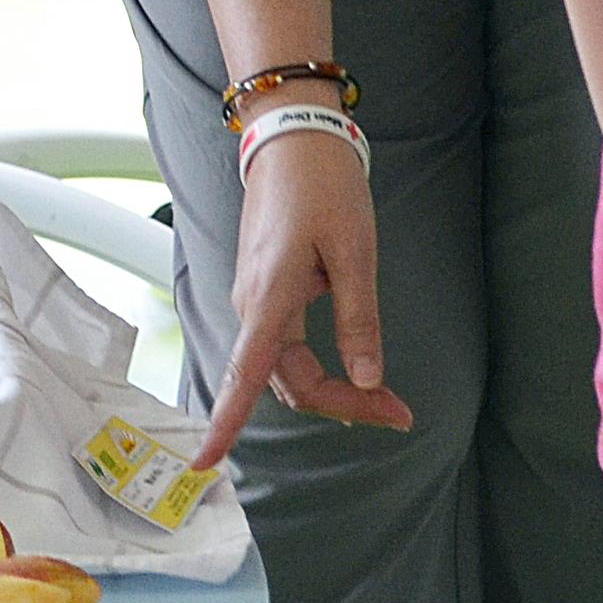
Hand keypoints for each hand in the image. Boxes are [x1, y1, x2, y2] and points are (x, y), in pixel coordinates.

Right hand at [189, 120, 404, 467]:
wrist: (293, 137)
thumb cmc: (325, 186)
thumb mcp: (355, 251)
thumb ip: (359, 318)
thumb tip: (367, 378)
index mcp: (271, 296)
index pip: (244, 375)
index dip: (224, 423)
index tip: (202, 466)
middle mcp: (253, 304)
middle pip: (287, 382)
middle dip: (341, 405)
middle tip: (400, 413)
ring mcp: (257, 298)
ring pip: (288, 368)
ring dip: (334, 390)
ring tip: (389, 400)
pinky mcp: (267, 290)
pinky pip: (287, 347)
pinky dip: (322, 367)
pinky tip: (356, 367)